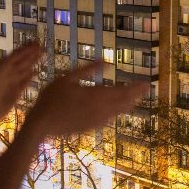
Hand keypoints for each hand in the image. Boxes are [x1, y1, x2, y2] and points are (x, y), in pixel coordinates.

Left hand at [0, 39, 41, 136]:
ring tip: (42, 54)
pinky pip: (26, 81)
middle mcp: (9, 72)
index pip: (17, 54)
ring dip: (33, 62)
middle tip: (42, 46)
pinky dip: (31, 76)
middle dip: (32, 53)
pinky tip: (37, 71)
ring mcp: (14, 82)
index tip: (35, 41)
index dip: (25, 48)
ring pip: (26, 68)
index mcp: (3, 65)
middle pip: (23, 60)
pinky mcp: (17, 91)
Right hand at [25, 60, 148, 136]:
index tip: (147, 83)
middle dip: (136, 95)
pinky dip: (116, 112)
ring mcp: (97, 120)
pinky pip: (109, 119)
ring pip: (118, 112)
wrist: (42, 124)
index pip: (123, 91)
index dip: (136, 88)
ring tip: (135, 98)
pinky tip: (117, 110)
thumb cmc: (52, 97)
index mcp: (96, 95)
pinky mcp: (91, 127)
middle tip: (145, 89)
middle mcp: (101, 109)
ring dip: (128, 104)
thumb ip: (88, 69)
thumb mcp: (68, 78)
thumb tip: (106, 61)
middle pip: (124, 102)